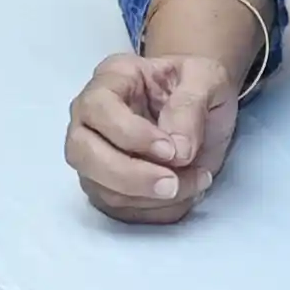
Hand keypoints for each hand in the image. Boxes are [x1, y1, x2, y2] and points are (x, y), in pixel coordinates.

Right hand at [65, 0, 265, 223]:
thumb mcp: (207, 79)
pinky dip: (154, 210)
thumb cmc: (198, 86)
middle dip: (128, 175)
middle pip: (82, 153)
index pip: (97, 108)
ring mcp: (94, 154)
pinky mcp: (106, 185)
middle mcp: (90, 117)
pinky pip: (119, 209)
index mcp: (111, 79)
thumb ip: (191, 106)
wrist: (204, 109)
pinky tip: (186, 193)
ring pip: (99, 188)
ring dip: (149, 197)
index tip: (172, 149)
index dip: (130, 134)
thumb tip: (178, 149)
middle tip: (172, 183)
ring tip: (195, 181)